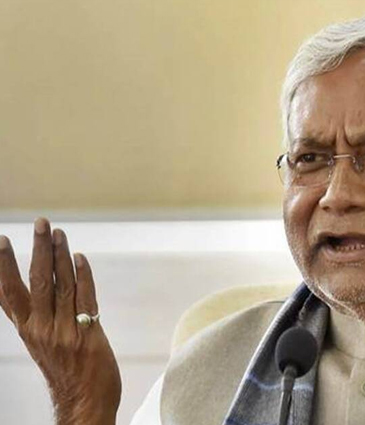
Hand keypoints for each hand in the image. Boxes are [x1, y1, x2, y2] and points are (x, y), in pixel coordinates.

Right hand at [0, 218, 120, 424]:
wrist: (84, 403)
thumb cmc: (66, 370)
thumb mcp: (43, 342)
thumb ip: (40, 315)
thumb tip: (42, 283)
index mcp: (28, 329)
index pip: (9, 292)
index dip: (3, 266)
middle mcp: (42, 329)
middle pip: (37, 281)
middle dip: (39, 249)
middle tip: (42, 222)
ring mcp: (65, 332)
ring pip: (62, 285)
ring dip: (62, 256)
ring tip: (60, 233)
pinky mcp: (89, 335)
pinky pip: (86, 299)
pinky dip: (84, 276)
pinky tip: (80, 258)